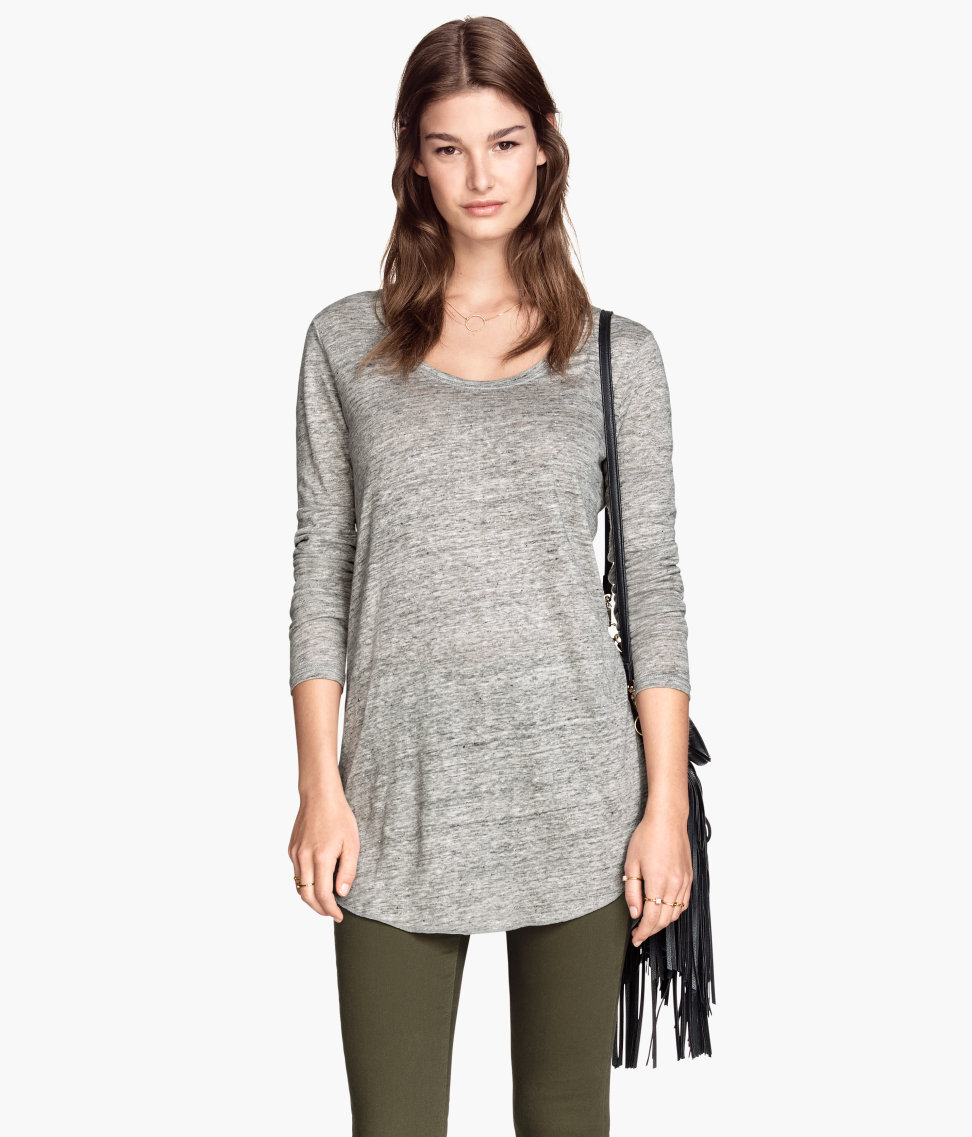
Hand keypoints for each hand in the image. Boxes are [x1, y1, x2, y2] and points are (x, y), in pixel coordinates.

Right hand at [288, 787, 358, 921]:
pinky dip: (305, 883)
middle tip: (332, 913)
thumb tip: (342, 893)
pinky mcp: (291, 849)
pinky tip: (317, 882)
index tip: (339, 916)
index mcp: (321, 857)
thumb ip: (347, 870)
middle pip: (307, 896)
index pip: (323, 895)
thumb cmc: (339, 817)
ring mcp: (295, 853)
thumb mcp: (352, 843)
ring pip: (299, 886)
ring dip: (311, 898)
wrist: (319, 796)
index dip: (330, 910)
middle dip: (319, 909)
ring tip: (325, 902)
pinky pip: (296, 873)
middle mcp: (304, 857)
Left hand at [622, 801, 692, 946]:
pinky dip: (674, 911)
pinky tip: (665, 910)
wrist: (668, 820)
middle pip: (664, 920)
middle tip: (639, 934)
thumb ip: (632, 892)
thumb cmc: (647, 836)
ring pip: (676, 914)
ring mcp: (684, 882)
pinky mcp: (689, 877)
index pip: (651, 919)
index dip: (643, 932)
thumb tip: (635, 913)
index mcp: (658, 883)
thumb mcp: (631, 864)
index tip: (636, 938)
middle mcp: (675, 885)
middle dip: (651, 931)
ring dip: (663, 923)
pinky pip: (684, 903)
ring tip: (650, 923)